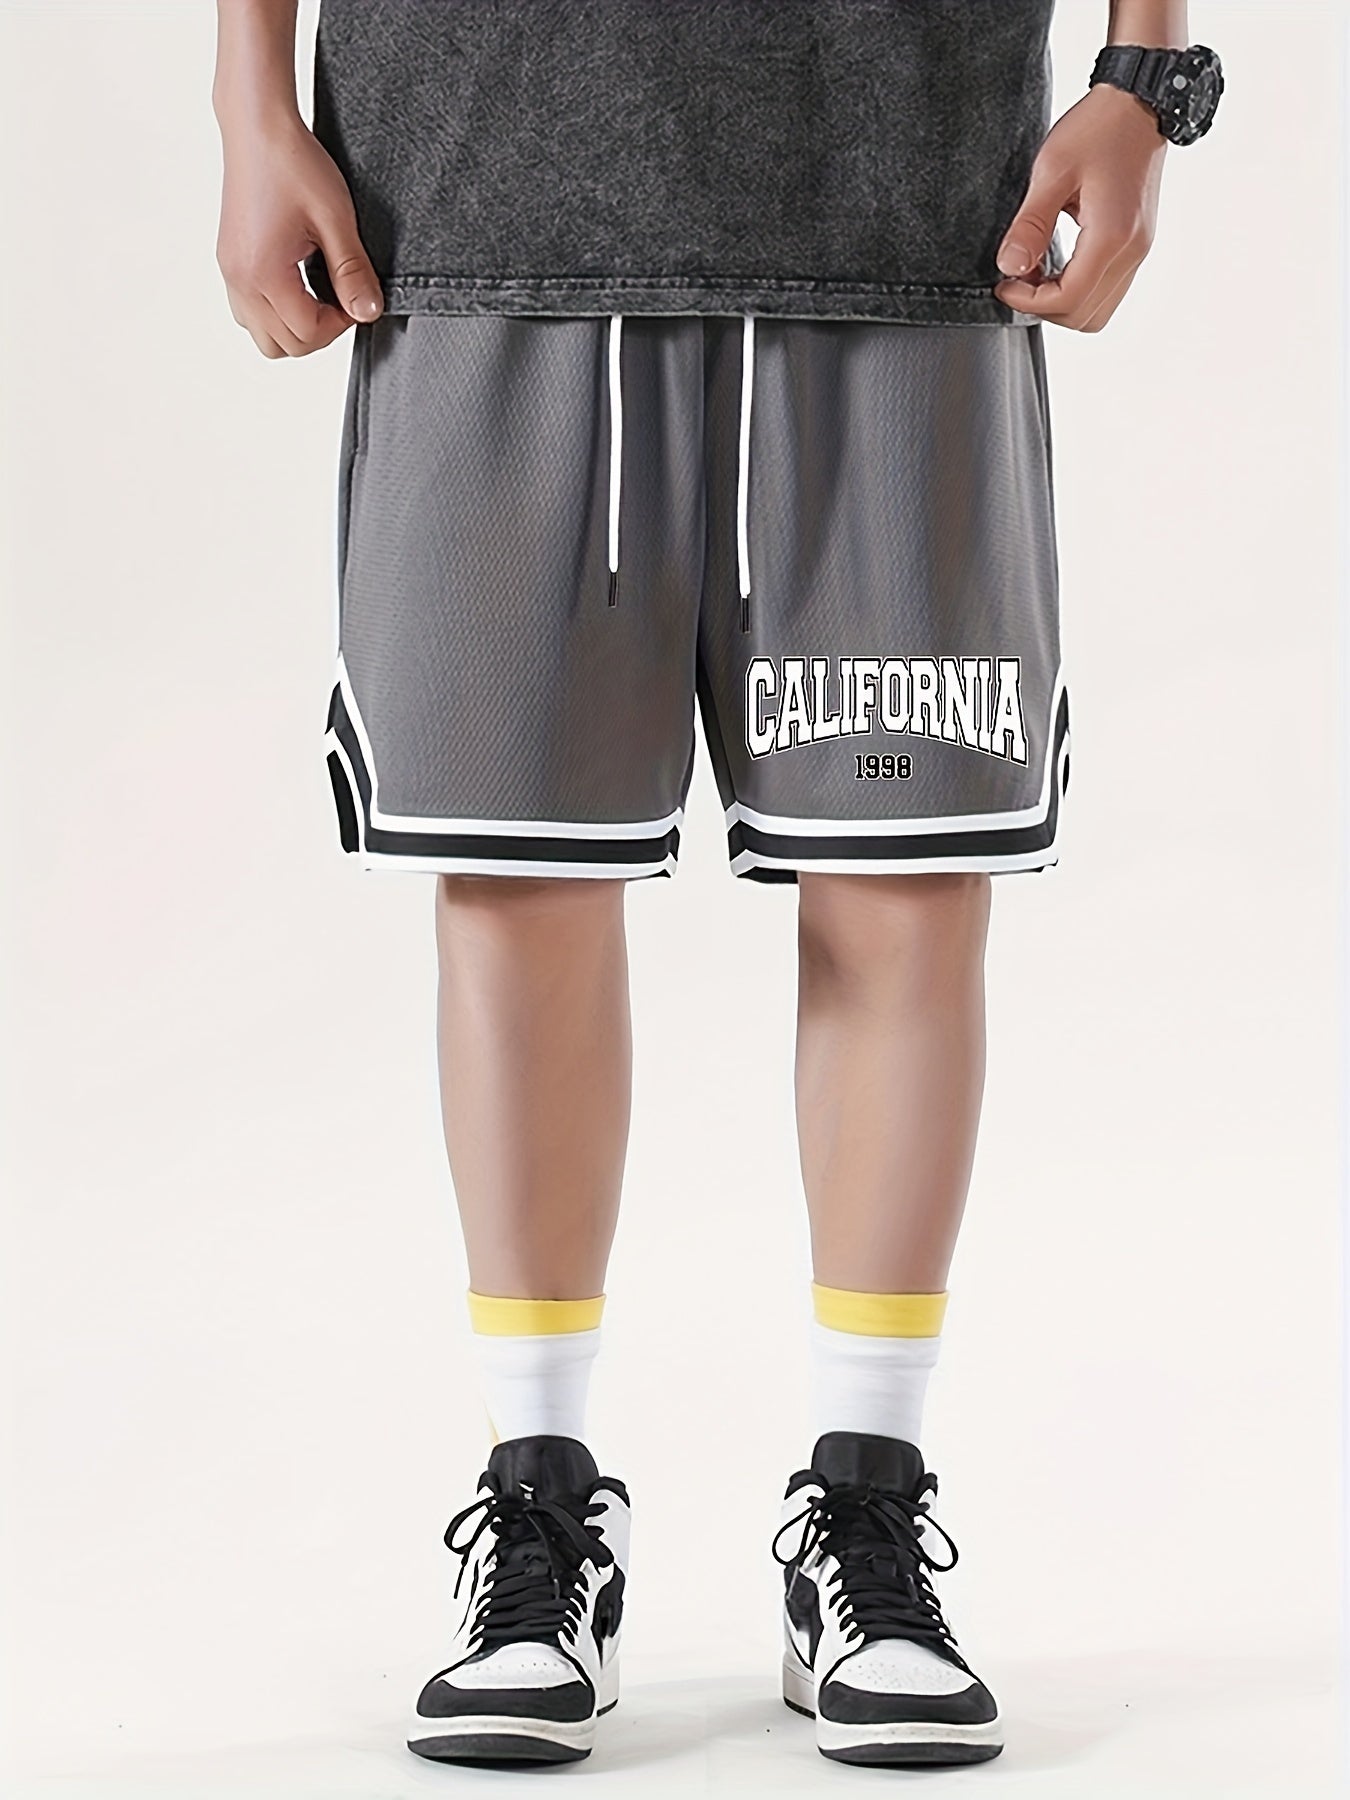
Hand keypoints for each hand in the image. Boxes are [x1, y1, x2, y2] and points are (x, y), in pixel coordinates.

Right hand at [216, 112, 382, 357]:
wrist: (256, 126)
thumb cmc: (294, 163)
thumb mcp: (335, 219)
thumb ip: (352, 272)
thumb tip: (368, 312)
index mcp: (263, 273)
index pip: (307, 334)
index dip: (341, 325)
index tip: (356, 296)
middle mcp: (239, 280)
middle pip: (284, 346)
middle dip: (320, 331)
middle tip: (342, 297)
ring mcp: (230, 273)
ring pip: (263, 336)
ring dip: (295, 327)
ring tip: (319, 292)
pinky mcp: (229, 263)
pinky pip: (249, 313)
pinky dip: (275, 312)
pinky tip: (297, 283)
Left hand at [994, 83, 1166, 332]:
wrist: (1140, 103)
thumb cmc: (1098, 128)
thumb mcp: (1052, 170)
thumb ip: (1030, 224)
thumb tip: (1009, 267)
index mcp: (1112, 236)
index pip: (1068, 300)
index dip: (1028, 302)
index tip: (1004, 283)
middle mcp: (1131, 251)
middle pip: (1084, 317)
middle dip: (1044, 307)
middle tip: (1018, 278)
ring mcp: (1138, 251)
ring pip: (1098, 311)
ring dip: (1063, 302)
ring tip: (1037, 272)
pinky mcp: (1137, 245)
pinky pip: (1107, 290)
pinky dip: (1079, 289)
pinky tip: (1058, 263)